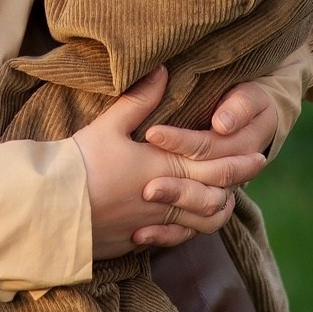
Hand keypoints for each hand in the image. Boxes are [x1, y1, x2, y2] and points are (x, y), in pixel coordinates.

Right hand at [73, 69, 268, 258]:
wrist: (53, 211)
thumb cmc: (80, 164)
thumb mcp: (108, 126)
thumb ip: (139, 100)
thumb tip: (163, 70)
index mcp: (163, 167)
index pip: (213, 164)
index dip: (238, 159)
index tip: (258, 153)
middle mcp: (166, 198)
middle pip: (215, 193)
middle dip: (237, 179)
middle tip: (254, 167)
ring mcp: (154, 223)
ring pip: (201, 221)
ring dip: (216, 208)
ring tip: (225, 197)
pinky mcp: (138, 241)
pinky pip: (176, 238)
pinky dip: (189, 228)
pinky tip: (186, 221)